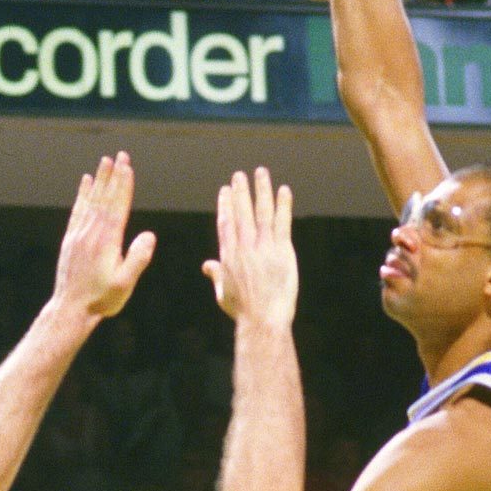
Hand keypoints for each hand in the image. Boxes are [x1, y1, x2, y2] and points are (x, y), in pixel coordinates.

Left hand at [51, 151, 155, 320]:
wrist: (70, 309)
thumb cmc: (101, 299)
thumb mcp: (125, 283)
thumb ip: (138, 258)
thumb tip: (149, 235)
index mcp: (107, 240)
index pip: (118, 205)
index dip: (124, 184)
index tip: (128, 166)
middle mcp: (92, 232)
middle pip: (105, 197)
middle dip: (114, 175)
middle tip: (120, 155)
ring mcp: (79, 234)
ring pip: (91, 200)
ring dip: (99, 179)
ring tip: (104, 161)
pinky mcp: (70, 239)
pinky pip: (78, 210)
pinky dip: (82, 194)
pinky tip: (85, 183)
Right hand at [201, 168, 296, 328]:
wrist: (262, 317)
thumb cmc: (242, 310)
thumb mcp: (223, 293)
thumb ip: (216, 275)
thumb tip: (206, 266)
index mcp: (228, 255)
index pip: (225, 222)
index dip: (225, 204)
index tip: (225, 190)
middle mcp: (244, 246)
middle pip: (241, 212)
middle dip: (240, 191)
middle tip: (239, 175)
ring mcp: (263, 246)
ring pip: (261, 211)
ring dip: (261, 190)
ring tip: (261, 172)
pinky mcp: (282, 249)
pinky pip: (283, 222)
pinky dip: (283, 205)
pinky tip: (284, 190)